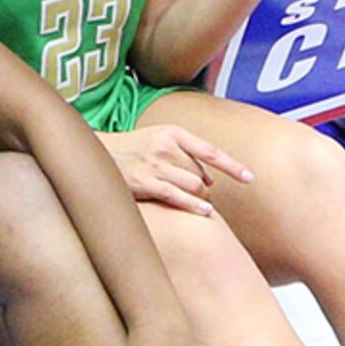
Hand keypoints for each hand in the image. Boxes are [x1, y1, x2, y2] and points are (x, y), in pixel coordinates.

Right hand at [105, 120, 249, 216]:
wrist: (95, 154)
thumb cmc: (131, 150)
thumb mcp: (158, 139)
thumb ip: (184, 154)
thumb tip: (209, 179)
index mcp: (172, 132)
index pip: (210, 151)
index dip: (232, 166)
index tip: (249, 178)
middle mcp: (165, 146)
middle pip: (201, 174)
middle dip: (206, 189)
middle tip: (203, 198)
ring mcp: (154, 165)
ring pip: (192, 186)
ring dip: (200, 199)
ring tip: (200, 206)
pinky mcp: (144, 182)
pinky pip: (176, 196)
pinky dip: (193, 205)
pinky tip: (204, 213)